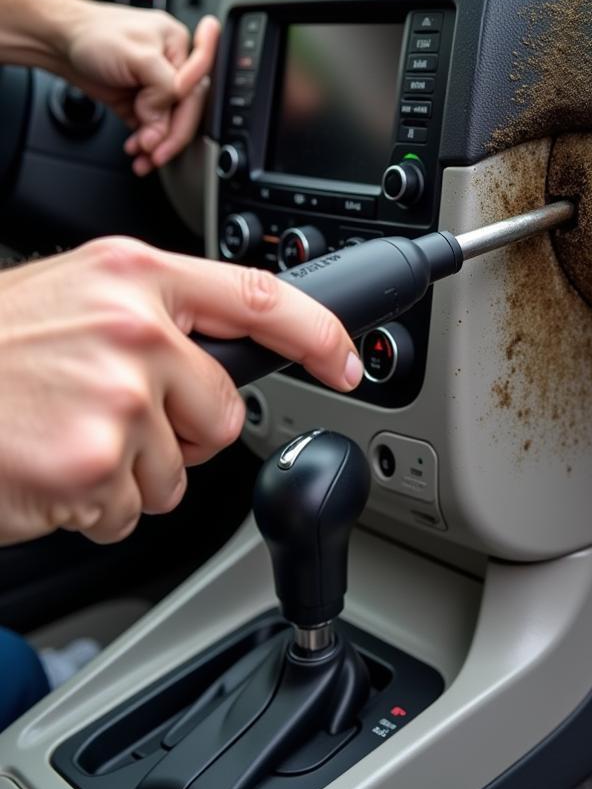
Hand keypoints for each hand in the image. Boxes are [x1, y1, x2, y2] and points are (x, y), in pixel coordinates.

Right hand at [0, 238, 364, 545]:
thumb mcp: (72, 297)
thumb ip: (151, 316)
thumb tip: (214, 356)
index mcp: (134, 276)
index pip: (260, 297)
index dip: (318, 333)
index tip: (348, 363)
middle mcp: (135, 330)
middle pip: (224, 411)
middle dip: (183, 433)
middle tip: (112, 420)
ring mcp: (116, 400)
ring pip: (178, 473)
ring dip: (131, 473)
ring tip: (65, 439)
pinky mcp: (92, 466)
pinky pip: (129, 511)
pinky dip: (92, 507)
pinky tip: (46, 470)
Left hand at [61, 4, 219, 175]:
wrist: (58, 42)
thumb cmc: (93, 34)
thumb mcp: (139, 56)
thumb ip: (165, 88)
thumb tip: (166, 120)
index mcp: (180, 46)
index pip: (195, 90)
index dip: (185, 115)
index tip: (170, 134)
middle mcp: (173, 68)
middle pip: (184, 112)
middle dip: (170, 136)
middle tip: (157, 153)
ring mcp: (157, 87)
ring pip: (169, 125)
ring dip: (157, 145)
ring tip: (143, 156)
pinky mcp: (143, 104)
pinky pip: (152, 130)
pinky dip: (146, 144)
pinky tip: (138, 149)